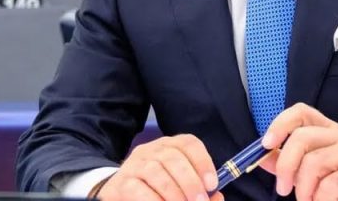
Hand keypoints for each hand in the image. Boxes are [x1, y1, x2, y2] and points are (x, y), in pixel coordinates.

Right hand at [97, 134, 222, 200]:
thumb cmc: (157, 189)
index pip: (189, 143)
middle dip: (190, 182)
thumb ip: (199, 190)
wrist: (121, 194)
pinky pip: (137, 189)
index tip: (212, 184)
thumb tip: (217, 197)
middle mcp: (151, 150)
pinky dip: (154, 199)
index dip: (203, 162)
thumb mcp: (180, 186)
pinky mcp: (121, 182)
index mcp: (170, 146)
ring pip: (155, 171)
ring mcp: (134, 164)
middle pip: (173, 158)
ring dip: (173, 192)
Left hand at [260, 103, 337, 200]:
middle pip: (302, 137)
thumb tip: (263, 156)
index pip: (301, 112)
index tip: (266, 145)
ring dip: (304, 190)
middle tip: (282, 190)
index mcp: (328, 132)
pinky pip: (329, 185)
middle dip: (285, 166)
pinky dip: (321, 200)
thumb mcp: (311, 176)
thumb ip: (288, 164)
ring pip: (313, 163)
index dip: (280, 124)